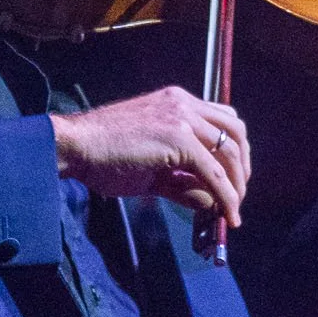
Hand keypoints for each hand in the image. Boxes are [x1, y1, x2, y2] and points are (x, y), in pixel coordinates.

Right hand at [50, 87, 251, 225]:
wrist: (75, 146)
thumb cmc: (102, 155)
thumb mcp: (151, 168)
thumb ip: (181, 181)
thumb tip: (209, 201)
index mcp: (176, 102)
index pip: (221, 120)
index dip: (233, 150)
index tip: (232, 177)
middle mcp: (184, 104)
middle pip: (235, 130)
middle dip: (242, 165)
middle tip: (238, 194)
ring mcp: (182, 118)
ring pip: (229, 151)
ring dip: (236, 184)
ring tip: (233, 209)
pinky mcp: (178, 139)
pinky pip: (213, 172)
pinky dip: (226, 195)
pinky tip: (226, 214)